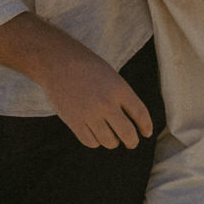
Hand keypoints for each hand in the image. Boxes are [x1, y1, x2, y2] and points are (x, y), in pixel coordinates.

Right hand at [36, 39, 153, 149]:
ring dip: (112, 141)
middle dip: (132, 141)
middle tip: (131, 143)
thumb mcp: (111, 76)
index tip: (146, 133)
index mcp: (119, 88)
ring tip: (111, 137)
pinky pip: (90, 142)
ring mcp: (89, 113)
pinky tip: (95, 135)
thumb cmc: (86, 67)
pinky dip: (95, 141)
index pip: (140, 114)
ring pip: (109, 141)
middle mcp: (106, 103)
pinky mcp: (74, 121)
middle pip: (127, 133)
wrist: (57, 61)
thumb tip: (133, 122)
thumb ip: (121, 97)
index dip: (146, 126)